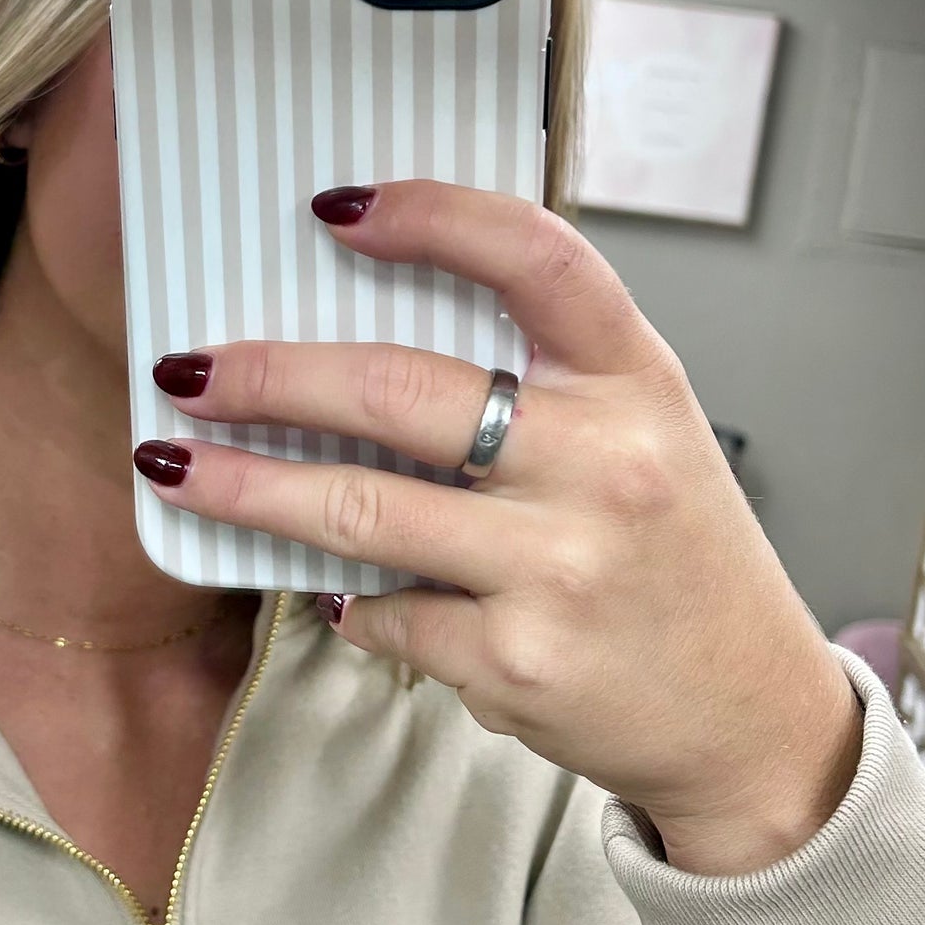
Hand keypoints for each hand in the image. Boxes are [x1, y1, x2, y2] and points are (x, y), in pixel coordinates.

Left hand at [135, 182, 861, 875]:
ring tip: (176, 467)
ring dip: (247, 486)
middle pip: (398, 391)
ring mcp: (560, 566)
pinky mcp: (518, 660)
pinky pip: (385, 611)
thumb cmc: (678, 559)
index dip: (431, 216)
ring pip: (360, 509)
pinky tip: (328, 587)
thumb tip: (367, 332)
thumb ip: (543, 379)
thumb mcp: (643, 434)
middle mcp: (605, 463)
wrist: (749, 717)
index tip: (335, 207)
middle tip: (190, 370)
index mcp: (637, 380)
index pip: (534, 258)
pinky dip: (343, 598)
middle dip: (269, 376)